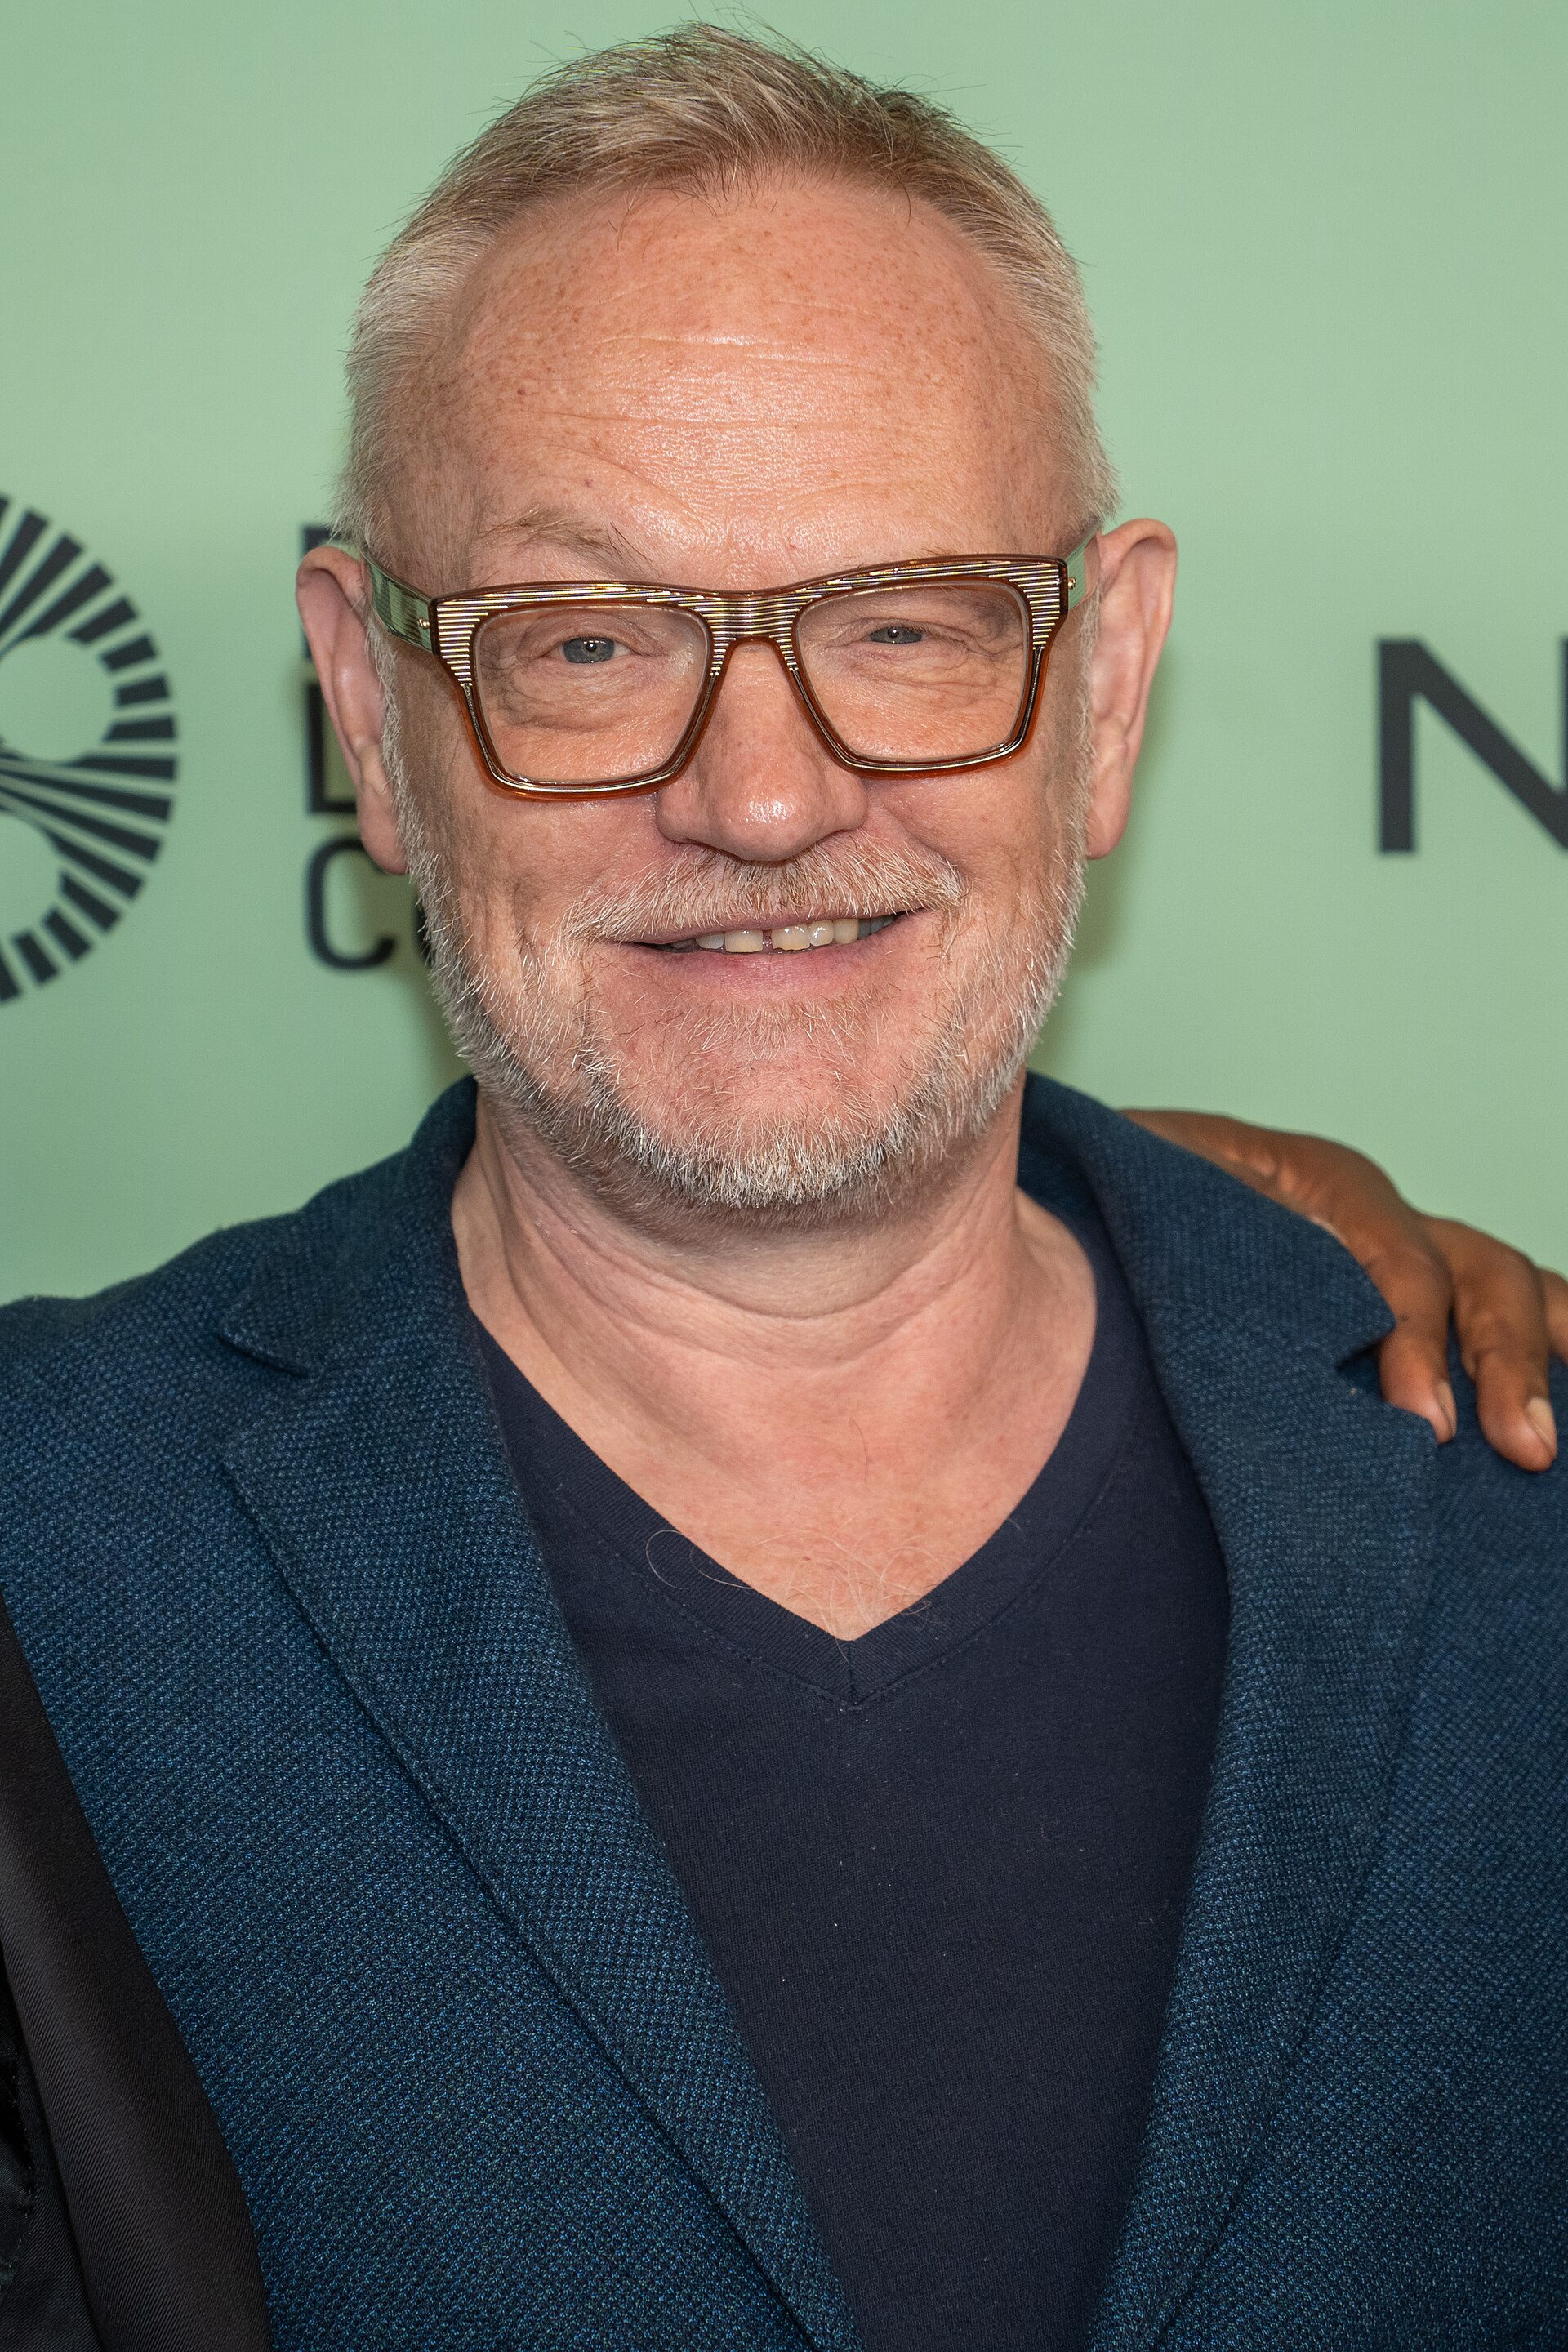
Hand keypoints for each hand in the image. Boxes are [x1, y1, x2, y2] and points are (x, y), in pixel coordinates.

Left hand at [1124, 1111, 1567, 1471]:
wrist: (1098, 1200)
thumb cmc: (1125, 1210)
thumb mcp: (1149, 1200)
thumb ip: (1189, 1236)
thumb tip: (1230, 1292)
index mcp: (1317, 1184)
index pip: (1396, 1257)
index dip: (1417, 1336)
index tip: (1426, 1423)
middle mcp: (1375, 1215)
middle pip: (1476, 1268)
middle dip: (1506, 1357)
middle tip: (1522, 1447)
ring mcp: (1401, 1251)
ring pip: (1506, 1284)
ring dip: (1541, 1355)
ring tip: (1548, 1442)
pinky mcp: (1405, 1301)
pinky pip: (1500, 1311)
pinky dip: (1545, 1350)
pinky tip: (1561, 1409)